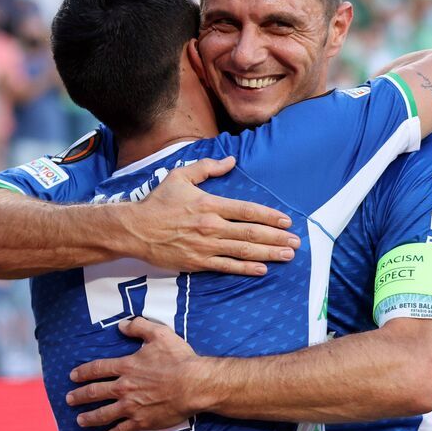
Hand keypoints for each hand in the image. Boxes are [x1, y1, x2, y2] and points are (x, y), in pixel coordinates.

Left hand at [66, 317, 213, 430]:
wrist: (194, 384)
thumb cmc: (178, 359)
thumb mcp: (159, 334)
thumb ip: (138, 327)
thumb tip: (121, 325)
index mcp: (127, 366)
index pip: (98, 369)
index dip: (83, 372)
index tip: (72, 376)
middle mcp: (124, 387)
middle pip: (95, 392)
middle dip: (79, 396)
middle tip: (69, 399)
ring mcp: (132, 406)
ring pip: (104, 414)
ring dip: (90, 417)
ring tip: (80, 420)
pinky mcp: (142, 421)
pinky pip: (122, 430)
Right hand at [126, 157, 299, 275]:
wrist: (135, 229)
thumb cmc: (158, 202)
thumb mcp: (181, 176)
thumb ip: (208, 168)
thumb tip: (231, 161)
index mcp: (210, 204)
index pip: (247, 211)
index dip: (270, 216)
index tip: (286, 220)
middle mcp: (211, 226)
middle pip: (251, 233)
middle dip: (277, 237)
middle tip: (296, 242)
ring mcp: (205, 246)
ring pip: (243, 251)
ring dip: (269, 253)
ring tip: (287, 255)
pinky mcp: (197, 262)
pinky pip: (226, 267)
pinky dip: (246, 269)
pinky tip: (262, 269)